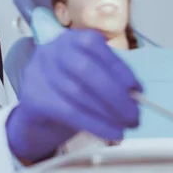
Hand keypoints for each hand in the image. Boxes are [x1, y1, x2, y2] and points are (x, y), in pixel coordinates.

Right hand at [6, 29, 142, 162]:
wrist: (38, 112)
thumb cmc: (71, 89)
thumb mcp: (89, 75)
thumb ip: (109, 77)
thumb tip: (135, 93)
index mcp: (71, 39)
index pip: (94, 46)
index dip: (118, 67)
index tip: (137, 88)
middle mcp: (52, 51)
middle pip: (85, 69)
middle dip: (114, 93)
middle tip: (134, 113)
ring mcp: (39, 73)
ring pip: (78, 94)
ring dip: (108, 113)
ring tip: (126, 125)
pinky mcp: (34, 98)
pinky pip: (70, 112)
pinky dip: (96, 124)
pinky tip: (112, 133)